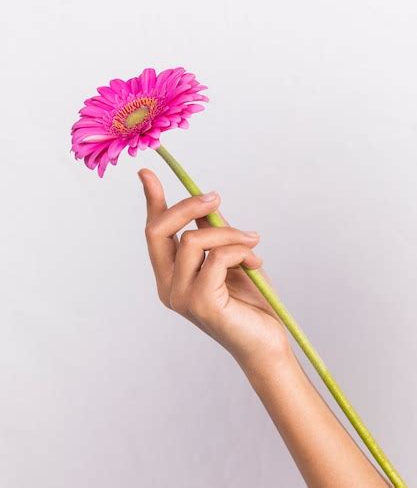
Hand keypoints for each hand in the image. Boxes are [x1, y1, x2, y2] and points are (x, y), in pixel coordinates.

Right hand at [138, 168, 290, 370]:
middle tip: (216, 197)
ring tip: (253, 243)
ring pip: (193, 239)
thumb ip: (214, 232)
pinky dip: (240, 252)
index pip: (154, 232)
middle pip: (158, 230)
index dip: (151, 200)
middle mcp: (168, 286)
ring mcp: (181, 297)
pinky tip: (256, 264)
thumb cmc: (249, 300)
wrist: (268, 341)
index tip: (146, 172)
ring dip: (229, 234)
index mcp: (171, 274)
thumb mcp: (230, 256)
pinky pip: (217, 257)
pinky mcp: (201, 303)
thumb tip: (205, 201)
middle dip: (188, 205)